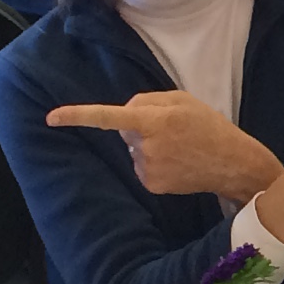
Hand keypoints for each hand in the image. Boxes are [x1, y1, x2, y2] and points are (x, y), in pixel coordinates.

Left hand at [44, 91, 283, 201]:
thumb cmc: (209, 126)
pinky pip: (140, 165)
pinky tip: (176, 162)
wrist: (232, 164)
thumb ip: (147, 100)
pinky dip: (154, 162)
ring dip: (149, 144)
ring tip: (179, 146)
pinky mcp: (150, 183)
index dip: (77, 116)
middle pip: (125, 128)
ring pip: (133, 148)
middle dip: (141, 125)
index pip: (108, 116)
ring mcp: (148, 168)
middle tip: (174, 128)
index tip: (51, 118)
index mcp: (154, 120)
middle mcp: (146, 146)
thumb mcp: (182, 99)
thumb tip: (123, 112)